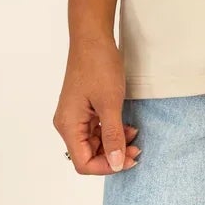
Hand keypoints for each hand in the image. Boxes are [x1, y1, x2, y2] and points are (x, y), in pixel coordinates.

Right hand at [54, 28, 141, 172]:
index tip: (129, 160)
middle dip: (113, 156)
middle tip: (136, 150)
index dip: (107, 167)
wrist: (92, 37)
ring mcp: (74, 116)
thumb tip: (117, 165)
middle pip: (88, 155)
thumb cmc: (99, 66)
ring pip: (93, 143)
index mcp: (68, 125)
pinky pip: (95, 130)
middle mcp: (67, 124)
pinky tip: (126, 127)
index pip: (83, 163)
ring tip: (134, 136)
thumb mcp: (110, 104)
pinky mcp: (82, 108)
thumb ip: (113, 136)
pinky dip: (111, 132)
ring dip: (114, 144)